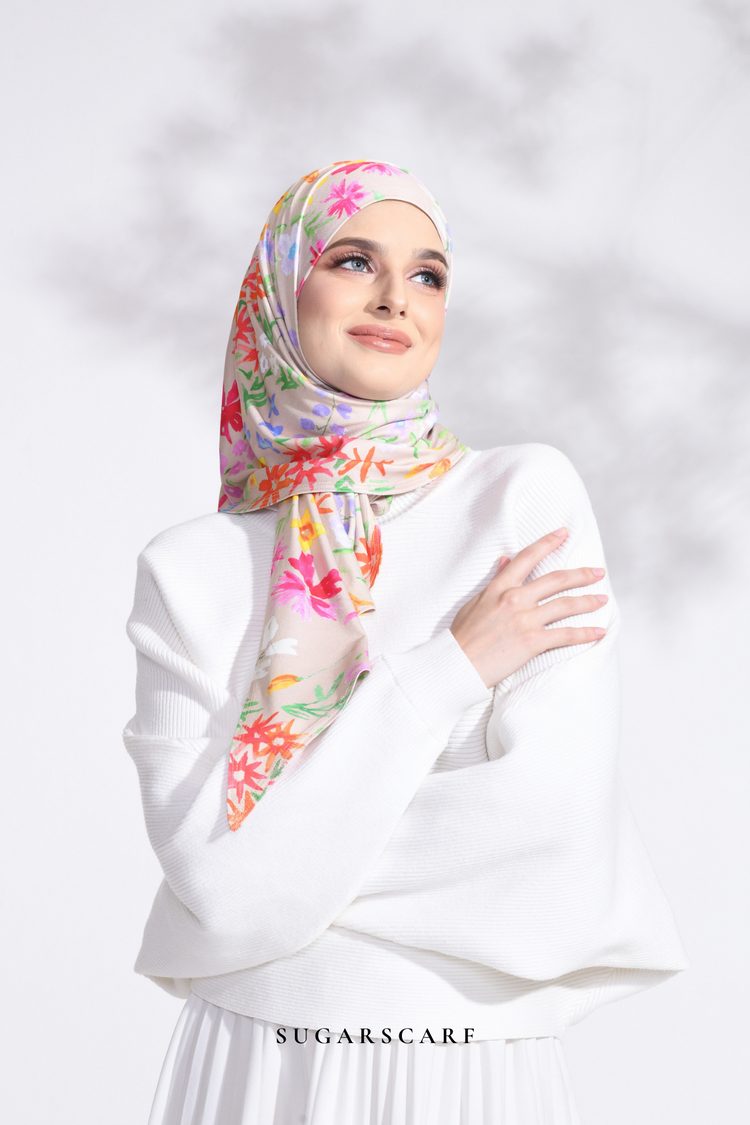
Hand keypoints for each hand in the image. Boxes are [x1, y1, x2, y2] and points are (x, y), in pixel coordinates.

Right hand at [450, 528, 606, 687]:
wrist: (456, 664)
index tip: (564, 533)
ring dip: (588, 601)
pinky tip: (599, 632)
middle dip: (582, 574)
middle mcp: (515, 598)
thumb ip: (494, 581)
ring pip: (566, 605)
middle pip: (557, 579)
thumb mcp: (475, 601)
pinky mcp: (532, 641)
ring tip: (603, 600)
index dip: (548, 542)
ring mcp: (525, 619)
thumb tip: (505, 561)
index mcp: (500, 587)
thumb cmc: (463, 636)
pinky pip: (566, 635)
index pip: (528, 557)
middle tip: (598, 572)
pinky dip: (585, 633)